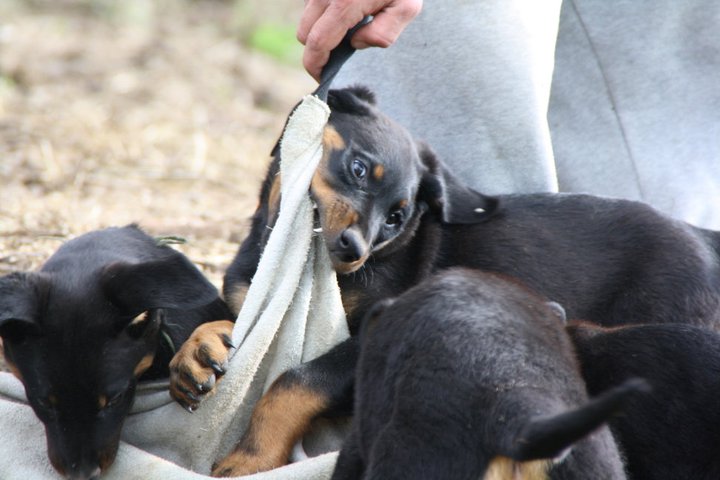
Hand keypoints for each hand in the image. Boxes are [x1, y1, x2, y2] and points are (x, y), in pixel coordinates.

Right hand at [298, 0, 422, 80]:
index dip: (315, 66)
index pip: (317, 44)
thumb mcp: (407, 8)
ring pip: (306, 18)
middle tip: (340, 53)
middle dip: (317, 49)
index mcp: (345, 4)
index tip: (320, 78)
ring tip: (349, 25)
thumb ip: (383, 33)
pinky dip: (323, 13)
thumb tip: (356, 43)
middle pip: (304, 34)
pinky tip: (346, 9)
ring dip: (320, 29)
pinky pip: (313, 3)